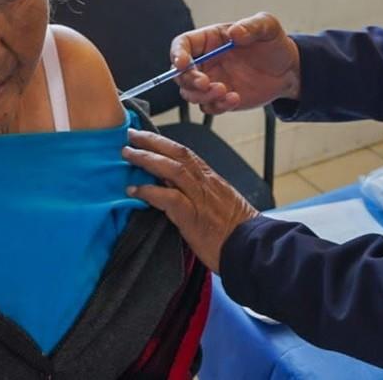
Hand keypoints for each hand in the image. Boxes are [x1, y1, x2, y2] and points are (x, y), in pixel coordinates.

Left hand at [123, 129, 258, 270]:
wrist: (254, 249)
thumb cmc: (239, 233)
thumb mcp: (222, 206)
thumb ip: (202, 196)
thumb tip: (178, 192)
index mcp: (213, 180)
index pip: (187, 154)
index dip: (166, 143)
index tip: (148, 136)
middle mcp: (206, 183)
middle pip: (178, 153)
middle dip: (153, 141)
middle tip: (132, 134)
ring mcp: (200, 198)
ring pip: (172, 168)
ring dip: (147, 158)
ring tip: (128, 153)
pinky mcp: (193, 216)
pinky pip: (168, 198)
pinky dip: (149, 191)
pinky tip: (134, 190)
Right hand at [171, 12, 300, 114]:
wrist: (287, 70)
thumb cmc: (273, 43)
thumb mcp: (267, 26)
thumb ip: (252, 26)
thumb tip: (235, 33)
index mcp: (210, 39)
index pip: (182, 44)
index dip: (178, 53)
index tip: (183, 63)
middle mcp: (206, 61)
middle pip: (180, 73)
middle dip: (189, 80)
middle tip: (207, 83)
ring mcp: (212, 81)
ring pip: (190, 93)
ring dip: (202, 96)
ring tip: (226, 92)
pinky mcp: (221, 99)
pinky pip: (209, 107)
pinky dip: (217, 106)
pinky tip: (236, 99)